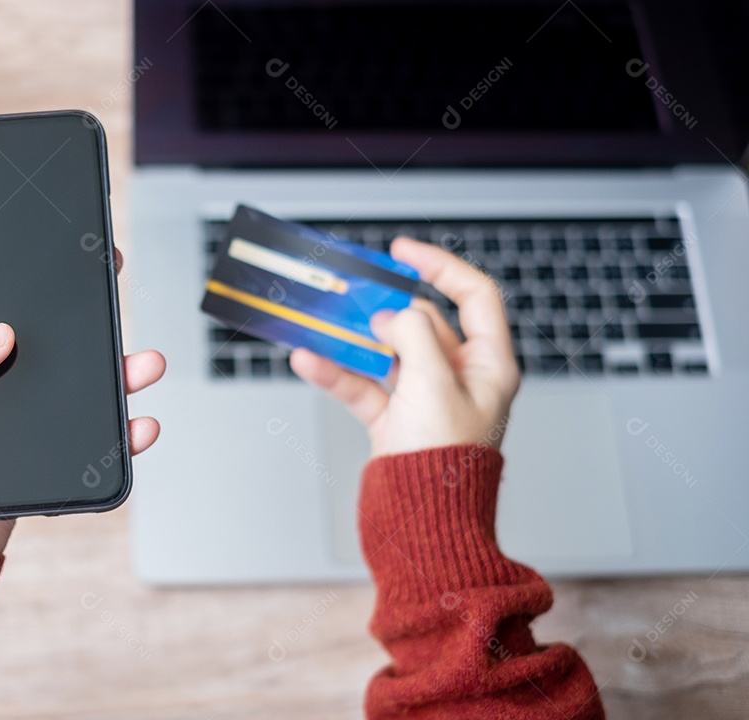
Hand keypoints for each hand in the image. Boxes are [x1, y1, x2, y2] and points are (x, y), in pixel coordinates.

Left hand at [0, 253, 165, 552]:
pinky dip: (113, 432)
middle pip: (26, 339)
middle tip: (102, 284)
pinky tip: (137, 424)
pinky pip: (78, 439)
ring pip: (63, 387)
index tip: (17, 239)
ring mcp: (3, 426)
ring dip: (108, 373)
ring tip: (144, 363)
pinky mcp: (29, 463)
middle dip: (68, 314)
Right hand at [289, 237, 518, 458]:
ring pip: (388, 353)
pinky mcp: (395, 421)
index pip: (474, 296)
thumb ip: (413, 335)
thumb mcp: (434, 384)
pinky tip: (310, 360)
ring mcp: (426, 399)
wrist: (423, 523)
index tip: (403, 253)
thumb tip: (393, 316)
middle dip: (387, 308)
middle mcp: (460, 379)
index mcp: (490, 365)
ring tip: (326, 322)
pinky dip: (338, 373)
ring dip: (355, 339)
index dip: (440, 267)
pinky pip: (364, 386)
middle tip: (356, 293)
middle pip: (423, 323)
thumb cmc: (445, 461)